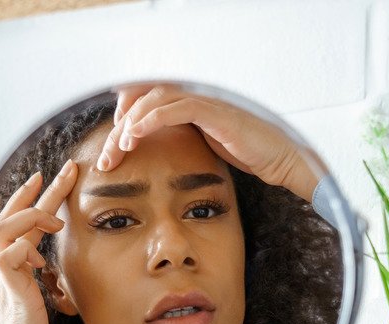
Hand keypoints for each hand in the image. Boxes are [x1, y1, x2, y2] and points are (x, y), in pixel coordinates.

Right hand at [0, 160, 76, 323]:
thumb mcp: (43, 301)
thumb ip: (45, 280)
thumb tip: (54, 265)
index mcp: (14, 268)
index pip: (22, 224)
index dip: (36, 200)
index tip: (53, 180)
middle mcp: (4, 268)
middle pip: (11, 218)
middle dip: (37, 192)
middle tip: (65, 170)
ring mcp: (4, 279)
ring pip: (4, 230)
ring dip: (30, 218)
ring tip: (55, 220)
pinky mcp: (9, 293)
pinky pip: (7, 256)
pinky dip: (24, 247)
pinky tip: (40, 255)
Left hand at [97, 84, 318, 201]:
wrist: (281, 160)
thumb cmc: (250, 156)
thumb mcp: (207, 150)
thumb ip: (185, 144)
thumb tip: (158, 156)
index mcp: (192, 106)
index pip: (148, 100)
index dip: (125, 117)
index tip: (112, 145)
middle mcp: (196, 99)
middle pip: (145, 98)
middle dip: (121, 125)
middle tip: (107, 155)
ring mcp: (206, 103)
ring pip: (156, 99)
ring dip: (132, 122)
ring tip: (119, 147)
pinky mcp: (216, 113)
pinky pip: (177, 108)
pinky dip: (152, 119)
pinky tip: (136, 134)